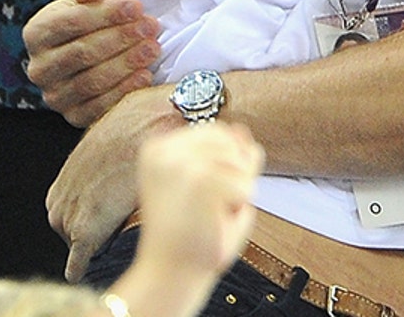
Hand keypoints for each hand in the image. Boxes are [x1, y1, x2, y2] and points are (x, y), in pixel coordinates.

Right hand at [24, 0, 162, 127]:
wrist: (94, 53)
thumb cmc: (94, 21)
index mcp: (37, 33)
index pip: (72, 22)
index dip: (107, 14)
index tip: (136, 7)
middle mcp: (39, 68)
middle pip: (82, 53)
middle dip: (121, 38)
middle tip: (150, 28)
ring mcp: (54, 95)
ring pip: (91, 81)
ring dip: (126, 64)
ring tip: (152, 48)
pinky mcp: (73, 116)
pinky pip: (99, 107)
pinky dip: (125, 91)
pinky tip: (145, 75)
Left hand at [50, 86, 182, 280]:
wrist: (157, 128)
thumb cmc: (143, 119)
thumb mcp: (119, 122)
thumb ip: (113, 140)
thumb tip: (125, 137)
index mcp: (69, 170)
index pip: (67, 199)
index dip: (85, 206)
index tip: (100, 210)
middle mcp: (63, 192)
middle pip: (65, 222)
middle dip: (83, 227)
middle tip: (108, 230)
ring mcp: (72, 213)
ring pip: (73, 240)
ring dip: (85, 245)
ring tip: (105, 248)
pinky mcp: (86, 231)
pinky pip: (77, 258)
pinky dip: (77, 266)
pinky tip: (77, 273)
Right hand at [132, 124, 262, 282]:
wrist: (169, 274)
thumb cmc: (189, 234)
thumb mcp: (206, 184)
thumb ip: (226, 155)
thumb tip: (241, 129)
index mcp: (158, 147)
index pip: (218, 132)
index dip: (228, 163)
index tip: (204, 194)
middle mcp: (164, 148)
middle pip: (232, 142)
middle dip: (235, 175)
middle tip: (210, 207)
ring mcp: (181, 162)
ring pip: (241, 163)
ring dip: (238, 193)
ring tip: (211, 214)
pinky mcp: (200, 180)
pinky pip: (245, 186)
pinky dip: (240, 208)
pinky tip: (216, 221)